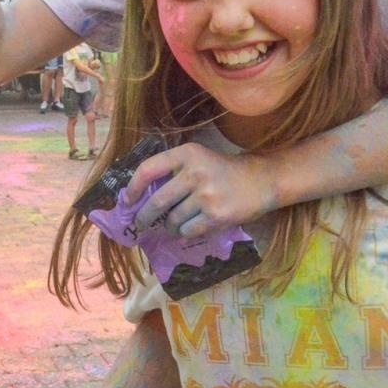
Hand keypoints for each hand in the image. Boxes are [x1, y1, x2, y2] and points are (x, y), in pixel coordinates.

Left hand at [129, 143, 276, 236]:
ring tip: (173, 225)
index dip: (133, 187)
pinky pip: (188, 231)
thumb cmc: (222, 171)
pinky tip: (189, 229)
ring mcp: (206, 195)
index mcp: (186, 154)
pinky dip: (184, 233)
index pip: (148, 169)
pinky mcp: (216, 215)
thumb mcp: (198, 159)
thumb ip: (172, 171)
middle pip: (157, 201)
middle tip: (141, 224)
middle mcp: (195, 172)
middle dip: (145, 217)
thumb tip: (139, 198)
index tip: (128, 201)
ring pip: (172, 220)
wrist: (260, 181)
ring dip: (169, 227)